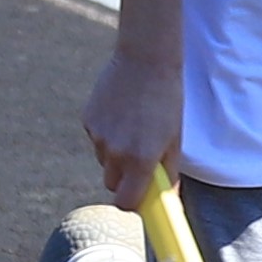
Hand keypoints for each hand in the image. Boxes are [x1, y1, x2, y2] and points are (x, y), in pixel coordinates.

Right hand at [83, 44, 183, 207]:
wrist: (145, 59)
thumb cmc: (167, 98)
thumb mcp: (174, 137)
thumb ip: (168, 172)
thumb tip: (168, 198)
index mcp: (140, 160)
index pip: (125, 203)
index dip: (132, 203)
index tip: (139, 198)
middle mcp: (115, 152)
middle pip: (112, 183)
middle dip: (124, 178)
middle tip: (140, 159)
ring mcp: (98, 136)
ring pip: (103, 159)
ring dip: (115, 154)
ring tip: (132, 126)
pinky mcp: (87, 120)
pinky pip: (96, 138)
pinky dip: (106, 133)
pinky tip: (121, 112)